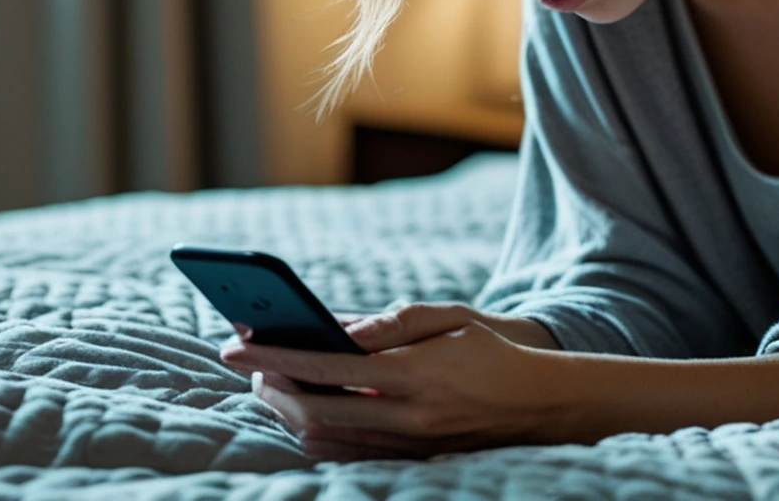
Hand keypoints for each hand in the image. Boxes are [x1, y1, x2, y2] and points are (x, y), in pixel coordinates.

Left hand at [220, 303, 562, 460]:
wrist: (541, 404)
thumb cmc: (492, 352)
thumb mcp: (450, 318)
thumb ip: (391, 322)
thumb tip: (336, 327)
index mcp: (415, 372)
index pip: (327, 366)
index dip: (275, 356)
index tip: (237, 345)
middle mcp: (408, 415)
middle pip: (314, 412)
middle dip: (270, 389)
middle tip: (247, 365)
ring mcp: (408, 445)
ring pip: (325, 439)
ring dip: (288, 413)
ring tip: (271, 384)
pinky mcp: (411, 460)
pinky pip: (347, 454)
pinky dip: (316, 433)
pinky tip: (304, 411)